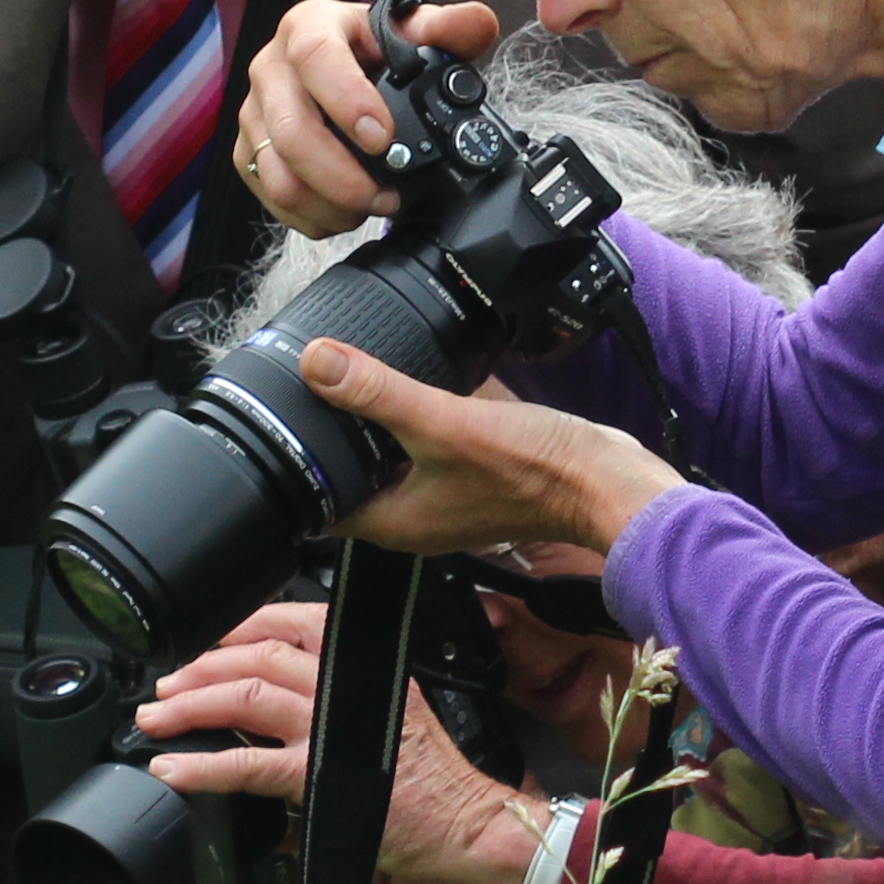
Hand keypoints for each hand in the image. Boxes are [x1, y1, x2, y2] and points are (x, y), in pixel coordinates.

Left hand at [139, 600, 565, 883]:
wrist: (467, 825)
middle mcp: (349, 687)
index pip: (294, 623)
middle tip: (165, 688)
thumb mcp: (388, 718)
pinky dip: (204, 766)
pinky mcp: (322, 778)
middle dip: (202, 668)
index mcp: (365, 666)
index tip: (206, 643)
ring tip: (157, 721)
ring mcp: (335, 730)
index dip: (241, 628)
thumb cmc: (432, 782)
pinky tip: (176, 770)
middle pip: (260, 657)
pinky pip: (249, 765)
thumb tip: (272, 717)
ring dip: (192, 706)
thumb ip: (334, 706)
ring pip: (248, 696)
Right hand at [232, 0, 505, 234]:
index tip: (382, 138)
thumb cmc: (375, 49)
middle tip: (388, 195)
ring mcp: (255, 113)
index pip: (315, 58)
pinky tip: (345, 212)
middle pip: (293, 133)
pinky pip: (271, 196)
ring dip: (331, 203)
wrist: (343, 66)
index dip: (347, 101)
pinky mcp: (249, 150)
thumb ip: (448, 28)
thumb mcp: (411, 32)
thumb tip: (478, 22)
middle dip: (345, 178)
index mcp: (309, 28)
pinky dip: (313, 217)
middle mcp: (271, 68)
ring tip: (371, 205)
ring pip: (279, 175)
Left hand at [294, 337, 678, 556]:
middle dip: (332, 432)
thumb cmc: (536, 471)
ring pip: (391, 455)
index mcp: (394, 520)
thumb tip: (318, 363)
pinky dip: (418, 412)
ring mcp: (445, 494)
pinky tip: (419, 376)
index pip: (318, 500)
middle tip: (307, 386)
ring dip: (374, 420)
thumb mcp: (445, 423)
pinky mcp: (474, 472)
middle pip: (352, 472)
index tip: (277, 418)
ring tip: (353, 375)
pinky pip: (429, 442)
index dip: (294, 461)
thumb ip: (380, 393)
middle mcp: (415, 514)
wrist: (606, 480)